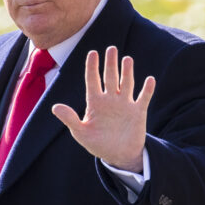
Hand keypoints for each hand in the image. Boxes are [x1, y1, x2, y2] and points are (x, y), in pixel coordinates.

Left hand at [51, 46, 155, 172]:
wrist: (118, 156)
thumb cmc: (98, 144)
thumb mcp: (81, 133)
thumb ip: (70, 119)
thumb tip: (54, 108)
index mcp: (95, 102)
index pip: (92, 80)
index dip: (92, 67)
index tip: (92, 53)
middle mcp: (110, 99)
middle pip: (110, 77)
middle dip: (110, 63)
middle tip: (111, 48)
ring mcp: (125, 104)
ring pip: (126, 83)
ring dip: (127, 72)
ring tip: (127, 59)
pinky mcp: (138, 112)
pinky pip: (143, 98)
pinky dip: (147, 90)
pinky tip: (150, 80)